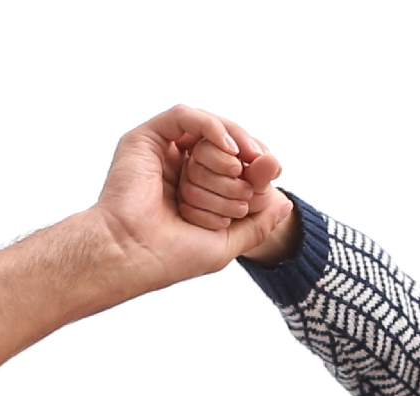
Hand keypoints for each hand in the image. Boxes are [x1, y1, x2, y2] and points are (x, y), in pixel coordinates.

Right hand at [92, 107, 292, 283]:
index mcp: (192, 189)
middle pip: (222, 142)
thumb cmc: (172, 256)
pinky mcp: (145, 138)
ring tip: (246, 160)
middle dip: (247, 153)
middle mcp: (176, 166)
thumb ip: (257, 225)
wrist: (134, 254)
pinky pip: (185, 116)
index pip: (231, 162)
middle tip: (263, 167)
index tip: (272, 172)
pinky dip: (211, 126)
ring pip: (205, 126)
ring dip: (232, 140)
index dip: (254, 163)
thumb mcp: (227, 243)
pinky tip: (229, 147)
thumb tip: (286, 204)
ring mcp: (161, 151)